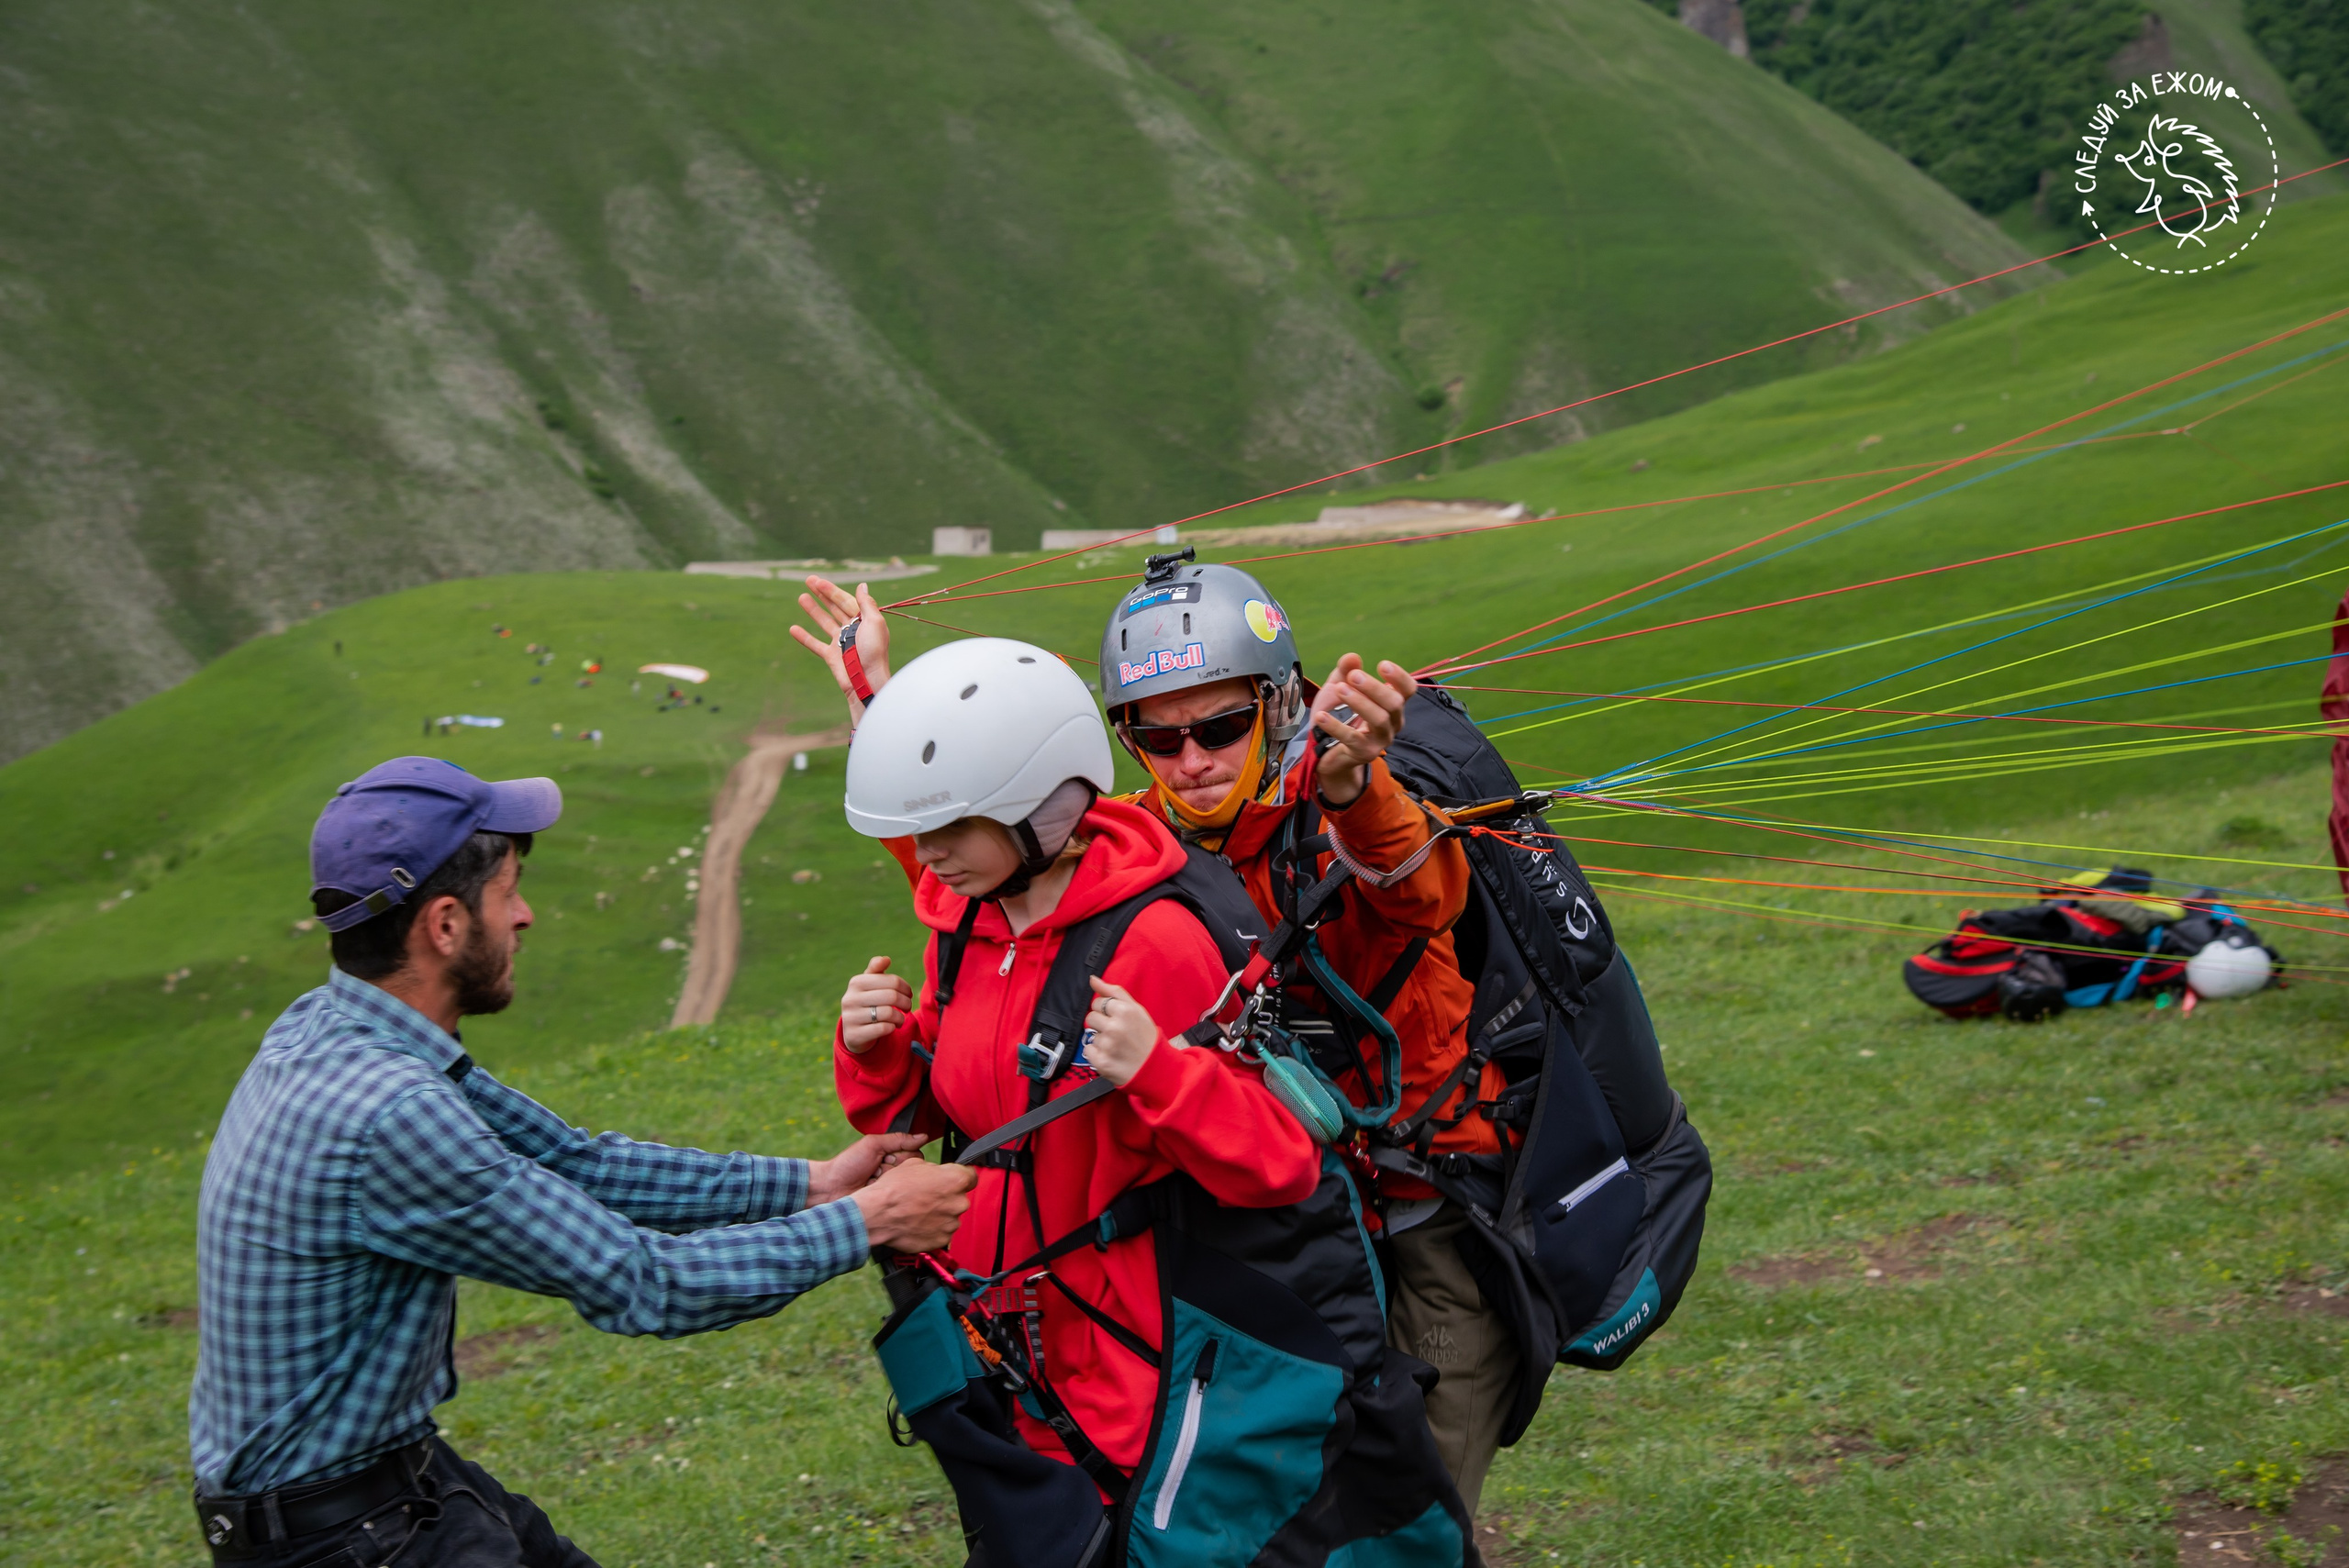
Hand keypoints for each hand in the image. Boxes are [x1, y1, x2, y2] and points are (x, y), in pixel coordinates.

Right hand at [788, 576, 891, 723]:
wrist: (867, 679)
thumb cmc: (874, 651)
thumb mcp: (874, 622)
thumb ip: (867, 603)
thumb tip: (862, 585)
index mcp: (864, 621)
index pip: (846, 601)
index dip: (832, 591)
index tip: (818, 581)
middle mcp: (852, 629)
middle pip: (834, 608)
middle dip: (822, 594)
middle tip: (809, 580)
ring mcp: (840, 642)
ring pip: (824, 622)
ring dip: (813, 610)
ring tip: (801, 597)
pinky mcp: (831, 655)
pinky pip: (815, 644)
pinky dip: (804, 637)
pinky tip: (793, 628)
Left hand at [807, 1132, 932, 1205]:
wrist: (829, 1188)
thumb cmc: (848, 1164)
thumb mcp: (872, 1145)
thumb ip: (898, 1139)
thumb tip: (923, 1136)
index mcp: (890, 1156)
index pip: (914, 1155)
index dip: (903, 1157)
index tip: (886, 1158)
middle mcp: (893, 1172)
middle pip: (911, 1170)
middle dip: (894, 1169)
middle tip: (876, 1169)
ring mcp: (889, 1187)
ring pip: (905, 1184)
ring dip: (888, 1181)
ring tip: (872, 1181)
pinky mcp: (885, 1202)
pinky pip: (897, 1198)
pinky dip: (885, 1194)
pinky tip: (872, 1192)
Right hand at [841, 957, 913, 1052]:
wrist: (854, 1033)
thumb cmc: (867, 1003)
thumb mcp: (869, 985)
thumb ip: (877, 970)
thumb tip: (886, 959)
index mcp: (856, 982)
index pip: (892, 981)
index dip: (906, 988)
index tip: (908, 994)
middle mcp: (850, 998)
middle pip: (892, 996)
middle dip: (906, 1003)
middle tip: (907, 1008)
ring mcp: (850, 1017)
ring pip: (888, 1013)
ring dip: (901, 1017)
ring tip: (900, 1019)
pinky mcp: (855, 1035)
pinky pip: (883, 1028)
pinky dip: (892, 1028)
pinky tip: (892, 1027)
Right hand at [852, 1156, 976, 1252]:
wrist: (877, 1215)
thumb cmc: (893, 1189)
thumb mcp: (915, 1164)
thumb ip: (935, 1169)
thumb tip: (938, 1173)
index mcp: (955, 1180)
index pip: (971, 1177)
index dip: (960, 1177)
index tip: (953, 1181)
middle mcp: (958, 1202)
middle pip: (959, 1198)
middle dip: (947, 1197)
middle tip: (927, 1197)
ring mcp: (951, 1223)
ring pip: (950, 1216)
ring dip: (939, 1214)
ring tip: (919, 1211)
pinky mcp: (941, 1239)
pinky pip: (942, 1232)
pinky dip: (933, 1229)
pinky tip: (918, 1223)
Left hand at [1083, 977, 1159, 1087]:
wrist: (1154, 1067)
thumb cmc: (1145, 1035)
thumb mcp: (1136, 1009)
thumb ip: (1113, 991)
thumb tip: (1092, 979)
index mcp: (1124, 1011)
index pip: (1097, 1002)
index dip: (1105, 1010)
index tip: (1116, 1018)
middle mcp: (1114, 1027)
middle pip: (1090, 1017)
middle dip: (1100, 1023)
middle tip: (1115, 1032)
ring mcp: (1107, 1045)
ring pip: (1091, 1034)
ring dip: (1101, 1039)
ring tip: (1116, 1045)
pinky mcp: (1101, 1061)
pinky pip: (1088, 1050)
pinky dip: (1097, 1053)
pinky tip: (1111, 1055)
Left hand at [1311, 653, 1415, 806]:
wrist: (1326, 750)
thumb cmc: (1340, 714)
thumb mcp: (1339, 688)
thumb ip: (1345, 672)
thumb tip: (1352, 657)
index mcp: (1392, 704)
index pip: (1408, 690)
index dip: (1399, 677)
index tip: (1382, 665)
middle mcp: (1393, 722)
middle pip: (1394, 703)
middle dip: (1374, 687)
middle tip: (1354, 676)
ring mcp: (1381, 739)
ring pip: (1379, 720)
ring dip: (1360, 702)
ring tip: (1340, 689)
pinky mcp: (1365, 753)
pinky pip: (1352, 739)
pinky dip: (1336, 726)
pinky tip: (1321, 716)